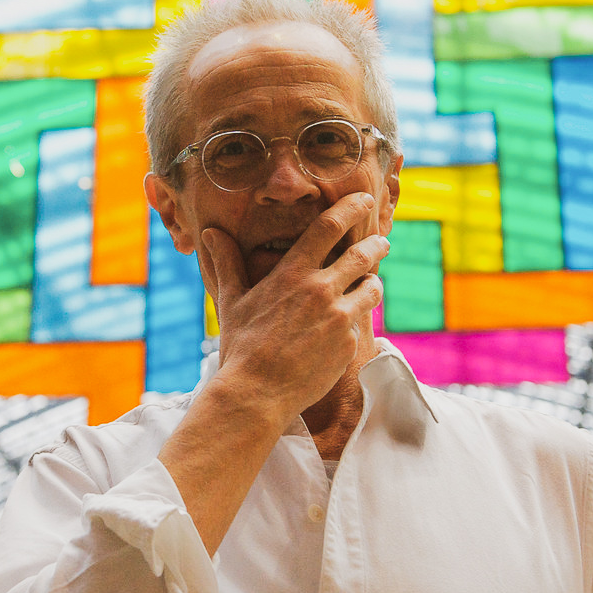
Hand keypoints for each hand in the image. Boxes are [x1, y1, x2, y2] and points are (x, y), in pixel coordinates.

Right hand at [199, 193, 389, 426]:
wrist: (257, 392)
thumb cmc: (241, 345)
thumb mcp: (232, 300)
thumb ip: (227, 262)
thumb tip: (210, 233)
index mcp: (293, 273)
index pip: (330, 227)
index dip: (351, 208)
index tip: (363, 200)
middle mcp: (321, 290)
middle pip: (364, 255)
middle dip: (377, 245)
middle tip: (381, 243)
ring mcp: (339, 317)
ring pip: (372, 288)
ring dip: (372, 283)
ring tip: (369, 284)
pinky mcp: (349, 343)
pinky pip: (361, 324)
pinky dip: (356, 320)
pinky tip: (345, 327)